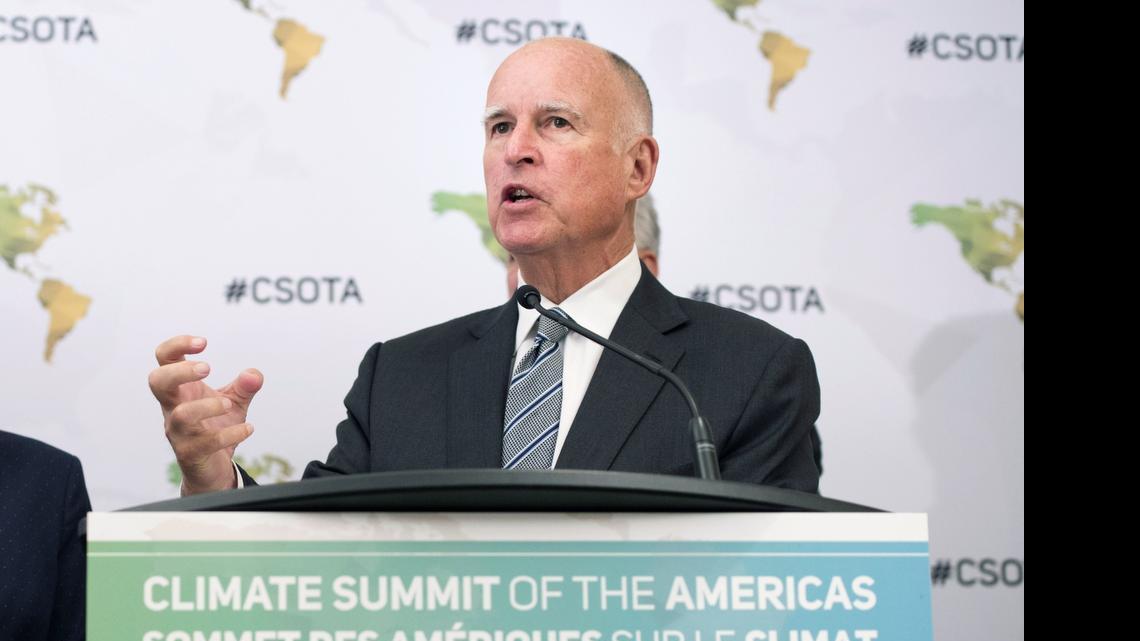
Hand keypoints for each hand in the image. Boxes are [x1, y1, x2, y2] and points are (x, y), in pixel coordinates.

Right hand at [148, 335, 262, 493]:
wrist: (213, 469)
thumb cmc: (216, 428)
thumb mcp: (233, 402)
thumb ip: (245, 387)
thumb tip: (254, 375)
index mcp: (180, 390)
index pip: (164, 360)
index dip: (177, 346)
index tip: (204, 342)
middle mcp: (173, 408)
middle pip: (157, 382)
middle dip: (180, 371)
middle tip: (208, 368)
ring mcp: (179, 432)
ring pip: (179, 415)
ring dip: (206, 406)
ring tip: (228, 404)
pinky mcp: (191, 454)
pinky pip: (205, 442)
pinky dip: (230, 433)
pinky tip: (249, 429)